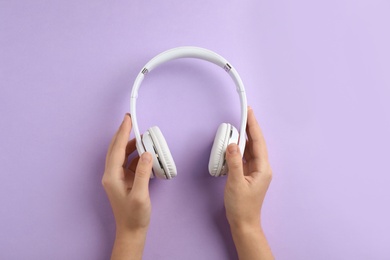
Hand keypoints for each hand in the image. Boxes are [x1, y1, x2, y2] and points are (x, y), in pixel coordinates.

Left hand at [102, 114, 152, 259]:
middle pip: (116, 149)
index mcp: (112, 176)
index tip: (128, 119)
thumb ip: (143, 173)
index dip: (122, 132)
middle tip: (131, 119)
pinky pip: (129, 162)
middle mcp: (112, 174)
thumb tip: (147, 153)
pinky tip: (145, 152)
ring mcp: (118, 177)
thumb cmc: (134, 215)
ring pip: (122, 154)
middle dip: (123, 133)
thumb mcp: (140, 195)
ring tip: (142, 135)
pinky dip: (137, 155)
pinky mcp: (125, 180)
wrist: (131, 230)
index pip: (116, 149)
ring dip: (131, 144)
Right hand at [224, 107, 273, 258]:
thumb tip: (232, 144)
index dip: (253, 125)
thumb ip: (234, 162)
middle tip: (243, 113)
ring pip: (250, 149)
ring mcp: (256, 171)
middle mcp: (262, 167)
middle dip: (250, 128)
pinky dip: (239, 148)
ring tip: (238, 124)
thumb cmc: (241, 206)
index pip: (258, 141)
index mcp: (263, 168)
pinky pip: (245, 156)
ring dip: (244, 137)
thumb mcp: (235, 182)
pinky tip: (234, 143)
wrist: (243, 222)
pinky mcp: (249, 174)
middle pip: (256, 143)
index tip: (249, 112)